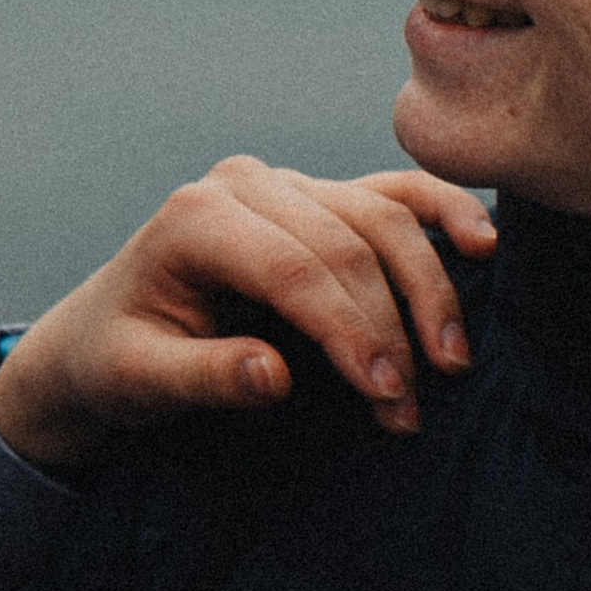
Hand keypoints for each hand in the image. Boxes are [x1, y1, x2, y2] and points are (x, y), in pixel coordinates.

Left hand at [0, 157, 498, 473]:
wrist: (107, 335)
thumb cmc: (118, 360)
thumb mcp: (137, 381)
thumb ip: (201, 378)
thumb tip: (273, 376)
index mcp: (196, 216)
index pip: (293, 267)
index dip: (347, 330)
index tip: (386, 393)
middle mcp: (246, 184)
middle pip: (348, 243)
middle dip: (391, 328)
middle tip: (412, 406)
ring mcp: (289, 185)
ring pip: (382, 218)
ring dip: (428, 290)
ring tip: (451, 363)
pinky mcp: (321, 198)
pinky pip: (395, 193)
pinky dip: (444, 212)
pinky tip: (483, 245)